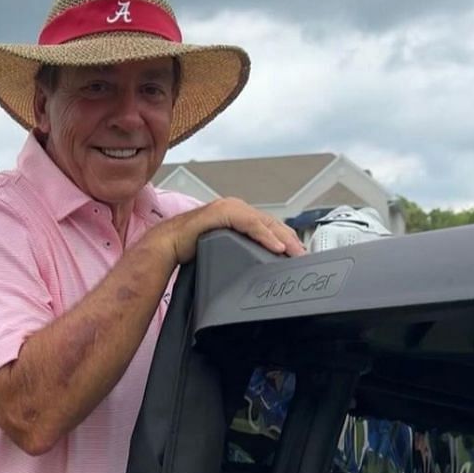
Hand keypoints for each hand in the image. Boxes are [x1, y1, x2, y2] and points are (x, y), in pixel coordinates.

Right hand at [154, 196, 304, 263]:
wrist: (170, 243)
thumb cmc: (195, 245)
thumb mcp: (227, 247)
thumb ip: (244, 249)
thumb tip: (262, 265)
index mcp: (240, 215)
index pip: (271, 226)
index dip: (287, 239)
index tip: (300, 255)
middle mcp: (237, 208)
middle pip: (272, 224)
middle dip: (291, 241)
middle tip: (303, 257)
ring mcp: (230, 208)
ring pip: (265, 223)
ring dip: (283, 239)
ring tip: (295, 253)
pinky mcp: (223, 212)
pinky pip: (251, 224)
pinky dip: (265, 236)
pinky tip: (277, 247)